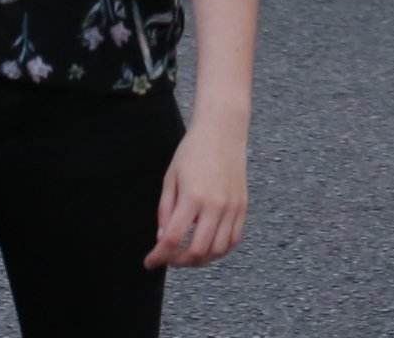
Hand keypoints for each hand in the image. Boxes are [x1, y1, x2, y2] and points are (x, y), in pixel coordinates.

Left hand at [145, 108, 248, 269]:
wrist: (223, 131)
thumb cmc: (193, 151)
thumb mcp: (170, 178)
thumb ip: (165, 210)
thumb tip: (163, 239)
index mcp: (193, 196)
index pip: (173, 239)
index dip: (159, 256)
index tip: (150, 262)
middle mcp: (215, 205)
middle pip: (197, 251)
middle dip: (179, 262)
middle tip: (168, 259)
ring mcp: (232, 207)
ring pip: (218, 251)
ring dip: (200, 260)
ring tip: (187, 255)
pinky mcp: (242, 206)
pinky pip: (233, 240)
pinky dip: (220, 250)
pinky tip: (207, 247)